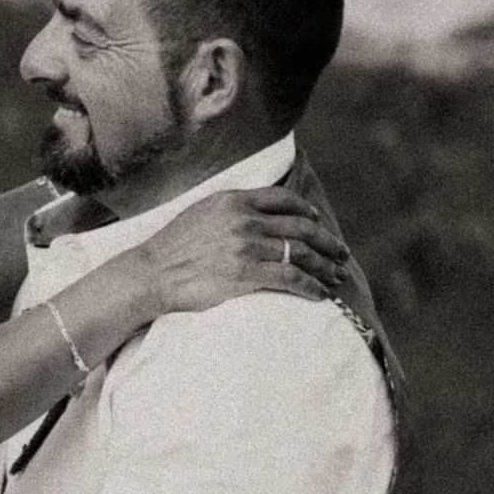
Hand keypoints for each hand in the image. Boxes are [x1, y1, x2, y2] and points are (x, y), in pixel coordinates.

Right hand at [135, 177, 344, 317]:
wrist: (151, 273)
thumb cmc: (173, 249)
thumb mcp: (202, 213)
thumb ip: (231, 211)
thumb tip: (254, 215)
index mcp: (234, 199)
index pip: (283, 199)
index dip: (306, 211)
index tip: (318, 223)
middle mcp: (244, 218)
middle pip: (299, 227)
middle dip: (327, 242)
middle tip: (342, 254)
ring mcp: (245, 245)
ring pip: (299, 253)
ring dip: (324, 266)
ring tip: (337, 277)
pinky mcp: (245, 273)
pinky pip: (290, 278)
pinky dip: (311, 286)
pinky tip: (320, 294)